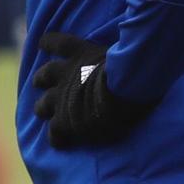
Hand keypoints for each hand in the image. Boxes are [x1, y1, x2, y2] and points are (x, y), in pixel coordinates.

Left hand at [32, 31, 152, 149]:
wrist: (124, 91)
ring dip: (43, 108)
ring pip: (43, 104)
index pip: (58, 42)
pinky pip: (54, 133)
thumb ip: (122, 53)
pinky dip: (56, 138)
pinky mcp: (64, 121)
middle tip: (41, 83)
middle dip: (42, 80)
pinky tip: (60, 142)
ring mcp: (62, 98)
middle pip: (44, 75)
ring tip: (44, 112)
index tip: (42, 42)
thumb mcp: (126, 51)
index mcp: (81, 53)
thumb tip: (142, 48)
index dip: (49, 42)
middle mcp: (65, 73)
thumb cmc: (133, 69)